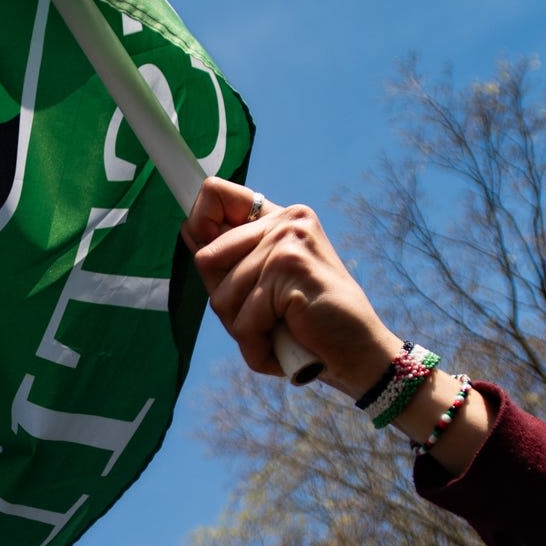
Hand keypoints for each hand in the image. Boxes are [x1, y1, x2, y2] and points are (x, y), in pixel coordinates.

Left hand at [180, 179, 401, 394]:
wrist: (358, 352)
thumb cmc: (309, 324)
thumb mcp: (264, 285)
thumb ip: (229, 258)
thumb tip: (187, 228)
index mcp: (280, 217)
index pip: (216, 194)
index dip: (199, 223)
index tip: (209, 260)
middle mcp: (286, 220)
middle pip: (207, 257)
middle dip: (225, 301)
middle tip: (262, 318)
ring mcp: (289, 241)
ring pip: (222, 295)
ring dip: (243, 330)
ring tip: (277, 334)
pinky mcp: (290, 268)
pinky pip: (244, 319)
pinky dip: (256, 346)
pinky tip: (282, 347)